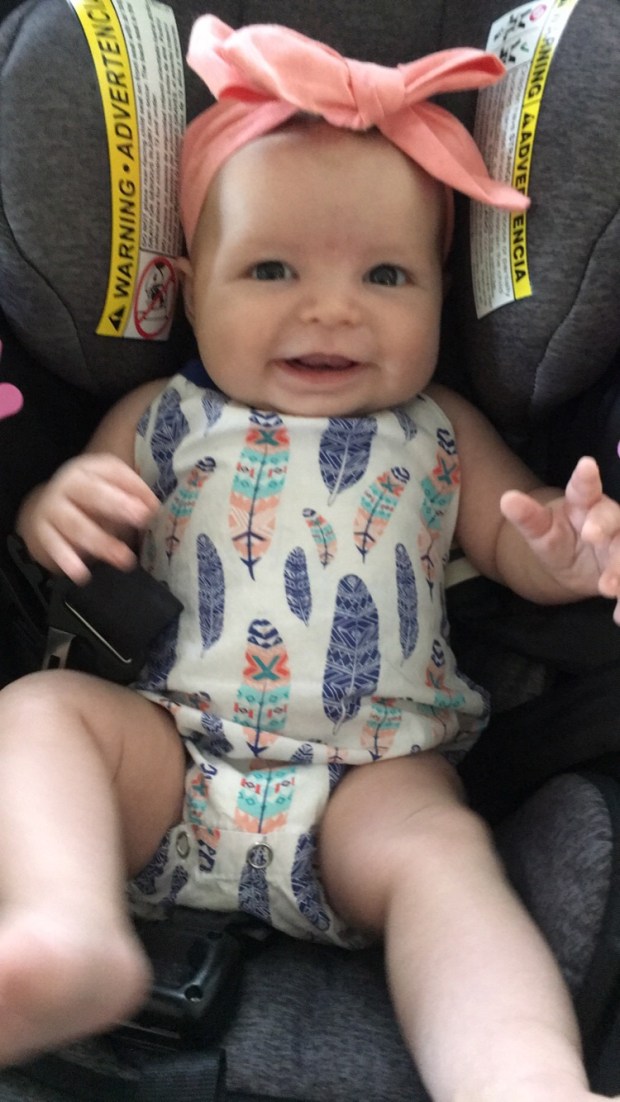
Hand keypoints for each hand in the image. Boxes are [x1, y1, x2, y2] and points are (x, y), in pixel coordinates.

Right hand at [17, 453, 158, 583]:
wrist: (43, 512)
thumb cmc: (88, 502)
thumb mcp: (111, 492)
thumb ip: (133, 497)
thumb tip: (153, 507)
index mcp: (89, 469)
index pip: (113, 471)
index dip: (134, 487)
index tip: (154, 506)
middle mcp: (68, 483)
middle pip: (92, 492)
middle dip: (118, 504)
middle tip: (142, 518)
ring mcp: (52, 506)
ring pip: (76, 524)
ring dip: (102, 542)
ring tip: (124, 559)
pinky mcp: (41, 530)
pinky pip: (54, 545)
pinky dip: (67, 559)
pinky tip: (81, 573)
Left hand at [500, 457, 619, 621]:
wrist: (573, 565)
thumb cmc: (557, 538)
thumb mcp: (540, 532)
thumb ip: (527, 518)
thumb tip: (506, 499)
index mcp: (584, 504)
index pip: (585, 489)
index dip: (586, 478)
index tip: (586, 464)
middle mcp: (610, 520)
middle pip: (614, 521)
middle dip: (605, 528)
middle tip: (591, 537)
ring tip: (608, 587)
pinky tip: (619, 617)